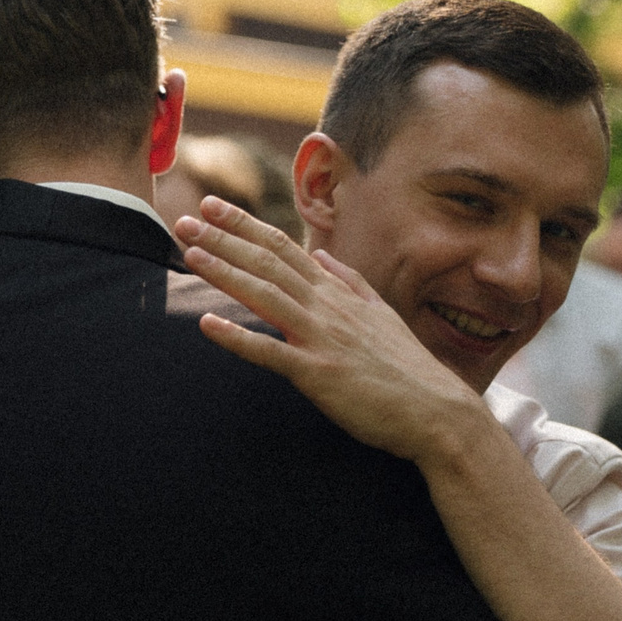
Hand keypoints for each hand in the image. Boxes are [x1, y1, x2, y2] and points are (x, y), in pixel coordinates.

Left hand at [173, 198, 486, 465]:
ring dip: (226, 273)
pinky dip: (238, 338)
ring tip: (190, 254)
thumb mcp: (380, 314)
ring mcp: (322, 339)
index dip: (245, 226)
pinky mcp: (319, 374)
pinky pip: (271, 353)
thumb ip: (349, 283)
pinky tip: (207, 324)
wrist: (437, 412)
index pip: (284, 249)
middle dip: (224, 239)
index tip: (212, 208)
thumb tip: (322, 257)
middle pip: (268, 264)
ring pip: (266, 296)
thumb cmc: (407, 369)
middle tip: (184, 220)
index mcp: (337, 294)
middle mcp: (327, 309)